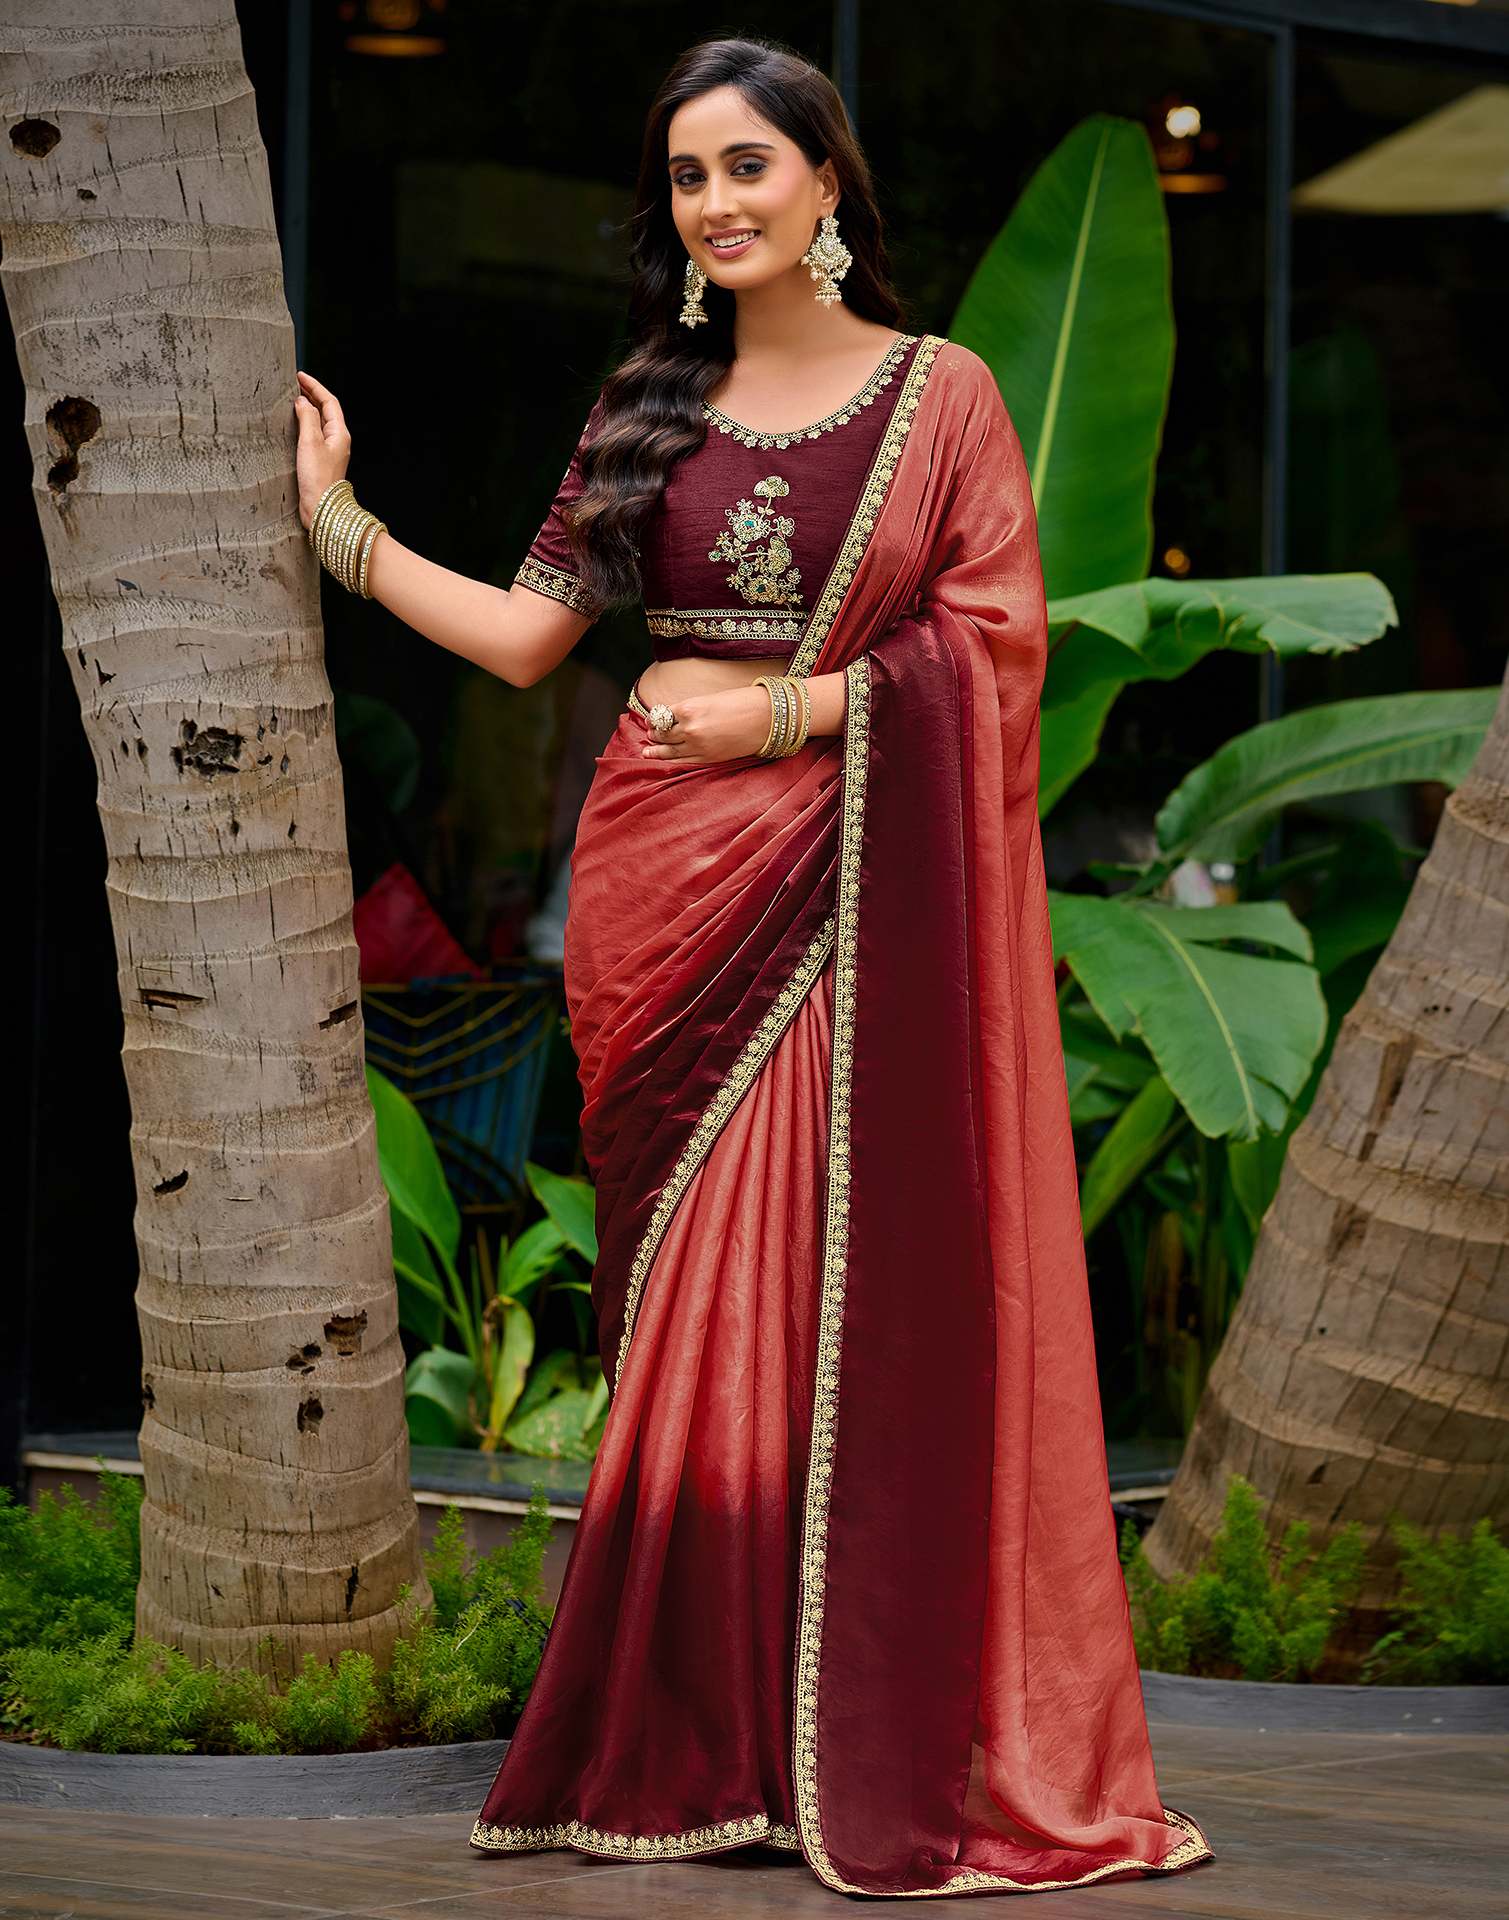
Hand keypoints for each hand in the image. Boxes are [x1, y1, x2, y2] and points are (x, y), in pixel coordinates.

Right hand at [293, 370, 350, 530]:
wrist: (321, 509)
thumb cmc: (318, 479)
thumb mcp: (310, 442)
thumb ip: (307, 417)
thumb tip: (302, 401)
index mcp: (340, 433)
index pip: (329, 401)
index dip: (315, 387)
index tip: (300, 376)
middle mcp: (337, 441)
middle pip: (325, 410)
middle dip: (311, 395)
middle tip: (294, 384)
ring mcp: (329, 451)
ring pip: (318, 423)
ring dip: (306, 409)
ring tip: (291, 399)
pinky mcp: (319, 461)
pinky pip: (312, 436)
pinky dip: (303, 425)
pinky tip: (292, 425)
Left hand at [640, 683, 779, 764]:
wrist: (767, 718)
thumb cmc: (742, 702)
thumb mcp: (711, 698)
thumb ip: (692, 708)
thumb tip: (677, 716)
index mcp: (689, 708)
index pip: (663, 715)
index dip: (656, 718)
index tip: (652, 719)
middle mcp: (689, 728)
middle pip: (663, 733)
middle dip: (655, 733)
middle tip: (650, 733)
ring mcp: (698, 746)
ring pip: (669, 750)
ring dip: (657, 749)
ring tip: (648, 750)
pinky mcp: (708, 758)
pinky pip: (683, 761)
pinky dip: (671, 760)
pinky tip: (664, 759)